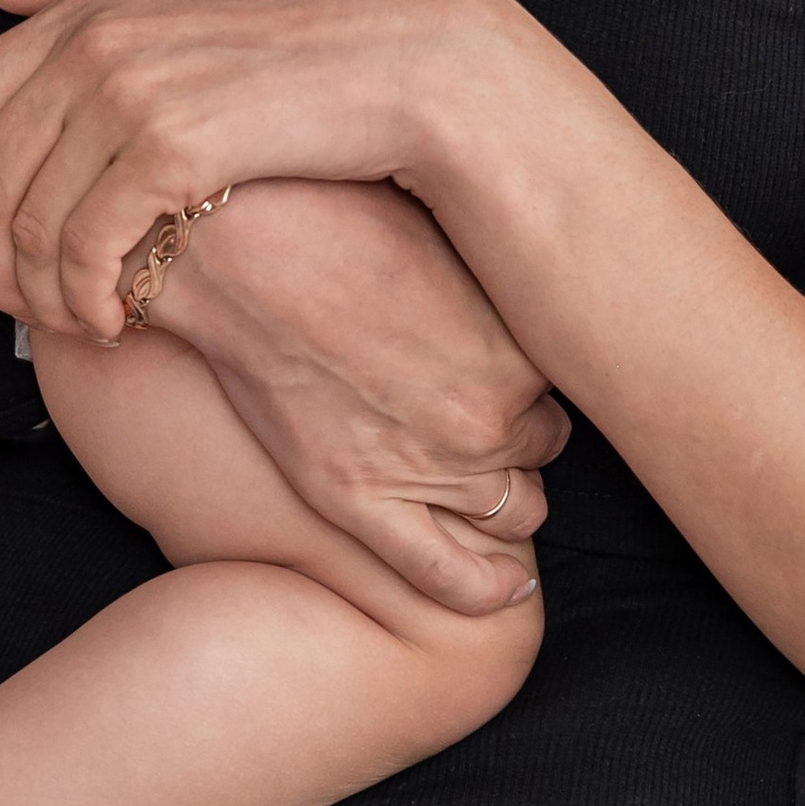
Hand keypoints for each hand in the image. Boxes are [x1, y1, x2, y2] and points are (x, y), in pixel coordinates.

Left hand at [0, 0, 512, 339]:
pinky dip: (85, 300)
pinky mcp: (170, 146)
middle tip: (3, 312)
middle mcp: (93, 40)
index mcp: (91, 5)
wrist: (420, 59)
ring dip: (35, 295)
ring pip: (26, 224)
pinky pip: (85, 247)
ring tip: (72, 325)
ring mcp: (127, 90)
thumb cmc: (320, 18)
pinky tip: (114, 326)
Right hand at [148, 179, 564, 611]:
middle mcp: (489, 417)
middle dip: (521, 436)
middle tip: (477, 407)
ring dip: (504, 496)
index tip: (505, 367)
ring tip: (473, 473)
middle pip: (543, 450)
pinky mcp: (361, 500)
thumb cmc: (334, 216)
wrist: (239, 245)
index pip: (565, 384)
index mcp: (520, 348)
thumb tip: (529, 285)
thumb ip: (498, 282)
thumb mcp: (448, 230)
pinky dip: (487, 589)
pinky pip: (450, 576)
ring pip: (515, 511)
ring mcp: (430, 469)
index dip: (531, 378)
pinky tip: (506, 588)